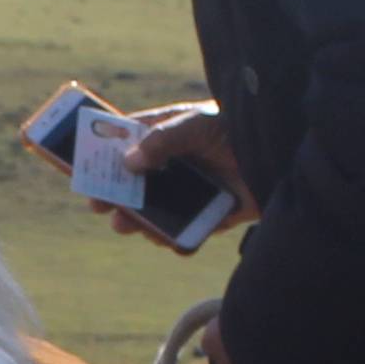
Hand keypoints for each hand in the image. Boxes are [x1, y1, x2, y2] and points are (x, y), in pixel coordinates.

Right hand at [66, 95, 242, 249]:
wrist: (283, 153)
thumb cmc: (238, 127)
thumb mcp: (197, 124)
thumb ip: (163, 140)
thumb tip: (128, 162)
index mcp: (168, 135)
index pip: (127, 142)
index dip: (103, 153)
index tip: (81, 165)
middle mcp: (176, 165)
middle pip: (135, 183)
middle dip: (114, 194)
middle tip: (98, 204)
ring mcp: (192, 191)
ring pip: (156, 211)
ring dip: (139, 220)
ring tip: (126, 225)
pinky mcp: (211, 215)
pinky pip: (186, 231)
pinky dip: (174, 237)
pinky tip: (165, 238)